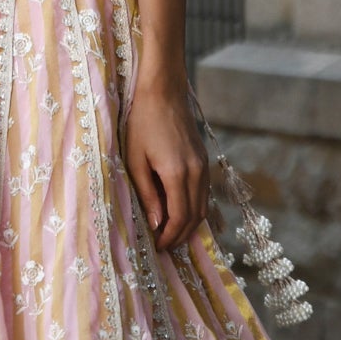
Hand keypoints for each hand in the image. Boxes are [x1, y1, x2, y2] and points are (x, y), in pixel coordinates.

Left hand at [123, 80, 209, 251]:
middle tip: (164, 248)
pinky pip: (204, 193)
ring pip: (203, 207)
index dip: (169, 237)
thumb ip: (148, 194)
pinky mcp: (204, 160)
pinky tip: (180, 213)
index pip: (180, 218)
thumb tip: (157, 224)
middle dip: (181, 237)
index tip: (157, 248)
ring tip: (171, 235)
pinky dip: (195, 209)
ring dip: (189, 225)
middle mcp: (197, 173)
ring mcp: (204, 166)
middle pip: (195, 217)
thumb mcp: (135, 161)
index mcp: (178, 174)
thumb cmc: (141, 123)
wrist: (163, 91)